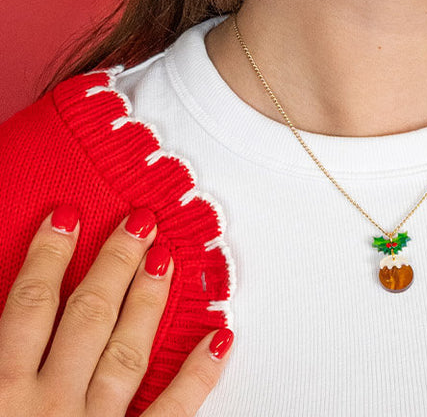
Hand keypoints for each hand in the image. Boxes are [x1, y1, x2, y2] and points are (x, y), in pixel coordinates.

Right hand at [0, 207, 232, 414]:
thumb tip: (14, 309)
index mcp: (2, 390)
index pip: (30, 306)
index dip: (49, 256)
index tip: (67, 217)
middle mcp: (51, 403)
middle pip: (88, 316)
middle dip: (115, 263)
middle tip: (139, 222)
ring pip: (126, 352)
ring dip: (149, 301)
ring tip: (166, 258)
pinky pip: (171, 412)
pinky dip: (198, 374)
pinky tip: (218, 338)